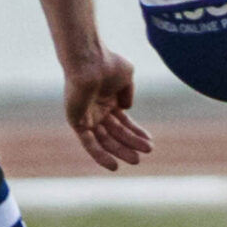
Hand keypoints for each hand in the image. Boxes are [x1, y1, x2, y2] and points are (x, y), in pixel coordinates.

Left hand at [64, 46, 151, 171]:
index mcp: (108, 101)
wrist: (90, 61)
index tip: (150, 141)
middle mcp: (96, 111)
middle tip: (147, 152)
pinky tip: (114, 165)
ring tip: (136, 160)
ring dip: (120, 151)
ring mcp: (86, 117)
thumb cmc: (108, 63)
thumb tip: (127, 108)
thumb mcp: (127, 76)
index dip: (136, 132)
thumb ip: (127, 93)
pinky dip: (100, 155)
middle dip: (131, 143)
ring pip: (104, 140)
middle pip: (115, 133)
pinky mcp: (76, 122)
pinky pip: (88, 143)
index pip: (123, 122)